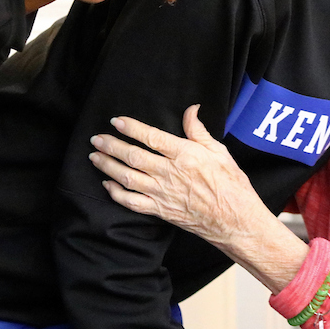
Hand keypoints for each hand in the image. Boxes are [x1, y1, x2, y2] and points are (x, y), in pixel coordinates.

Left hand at [89, 106, 267, 248]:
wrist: (234, 220)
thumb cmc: (231, 185)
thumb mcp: (219, 151)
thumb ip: (199, 131)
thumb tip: (191, 109)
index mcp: (185, 155)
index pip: (151, 137)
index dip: (131, 128)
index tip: (116, 121)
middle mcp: (170, 173)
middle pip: (133, 156)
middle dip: (111, 146)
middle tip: (97, 139)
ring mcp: (163, 194)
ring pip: (128, 178)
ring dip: (108, 166)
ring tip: (95, 157)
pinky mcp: (160, 210)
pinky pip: (132, 202)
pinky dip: (116, 194)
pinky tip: (107, 185)